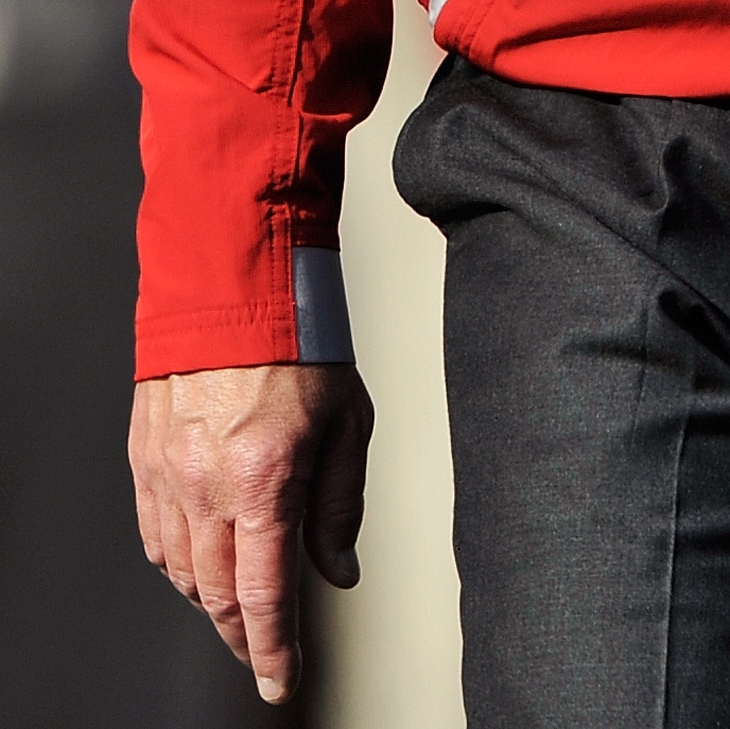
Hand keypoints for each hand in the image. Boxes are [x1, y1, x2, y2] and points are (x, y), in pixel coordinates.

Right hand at [129, 363, 373, 703]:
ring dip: (210, 599)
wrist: (233, 284)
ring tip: (237, 603)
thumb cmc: (298, 342)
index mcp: (263, 481)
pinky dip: (177, 562)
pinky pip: (155, 534)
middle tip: (261, 653)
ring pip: (181, 571)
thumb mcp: (348, 421)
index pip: (265, 595)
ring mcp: (167, 474)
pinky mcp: (144, 457)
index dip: (272, 649)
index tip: (278, 681)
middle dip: (241, 635)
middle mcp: (206, 486)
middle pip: (218, 594)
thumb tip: (339, 570)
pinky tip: (198, 561)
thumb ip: (341, 505)